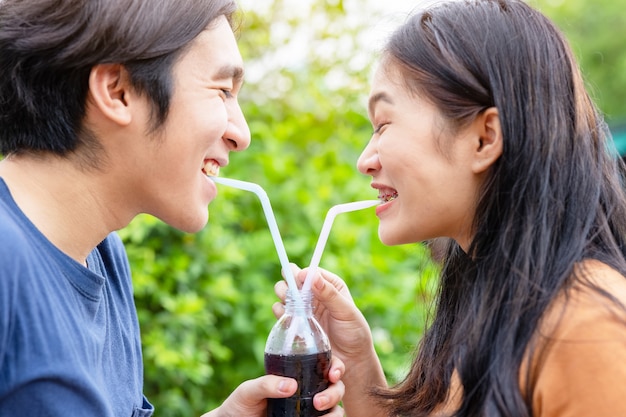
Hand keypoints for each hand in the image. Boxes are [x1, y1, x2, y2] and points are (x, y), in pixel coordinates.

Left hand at [201, 357, 344, 416]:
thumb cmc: (240, 404)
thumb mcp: (249, 390)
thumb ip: (266, 384)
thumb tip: (291, 385)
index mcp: (298, 375)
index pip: (324, 364)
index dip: (336, 366)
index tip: (332, 373)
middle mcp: (309, 391)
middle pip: (336, 386)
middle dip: (335, 392)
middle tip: (319, 402)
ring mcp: (309, 410)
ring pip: (336, 408)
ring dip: (335, 411)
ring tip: (321, 416)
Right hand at [273, 264, 375, 367]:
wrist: (351, 362)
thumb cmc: (354, 333)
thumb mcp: (345, 311)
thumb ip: (329, 293)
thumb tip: (311, 274)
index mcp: (330, 285)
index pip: (310, 272)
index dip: (301, 274)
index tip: (298, 280)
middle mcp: (314, 294)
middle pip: (293, 280)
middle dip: (288, 284)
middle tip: (290, 294)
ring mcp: (303, 309)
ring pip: (284, 294)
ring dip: (282, 297)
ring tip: (289, 306)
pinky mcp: (295, 323)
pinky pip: (280, 312)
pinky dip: (280, 312)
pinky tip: (287, 318)